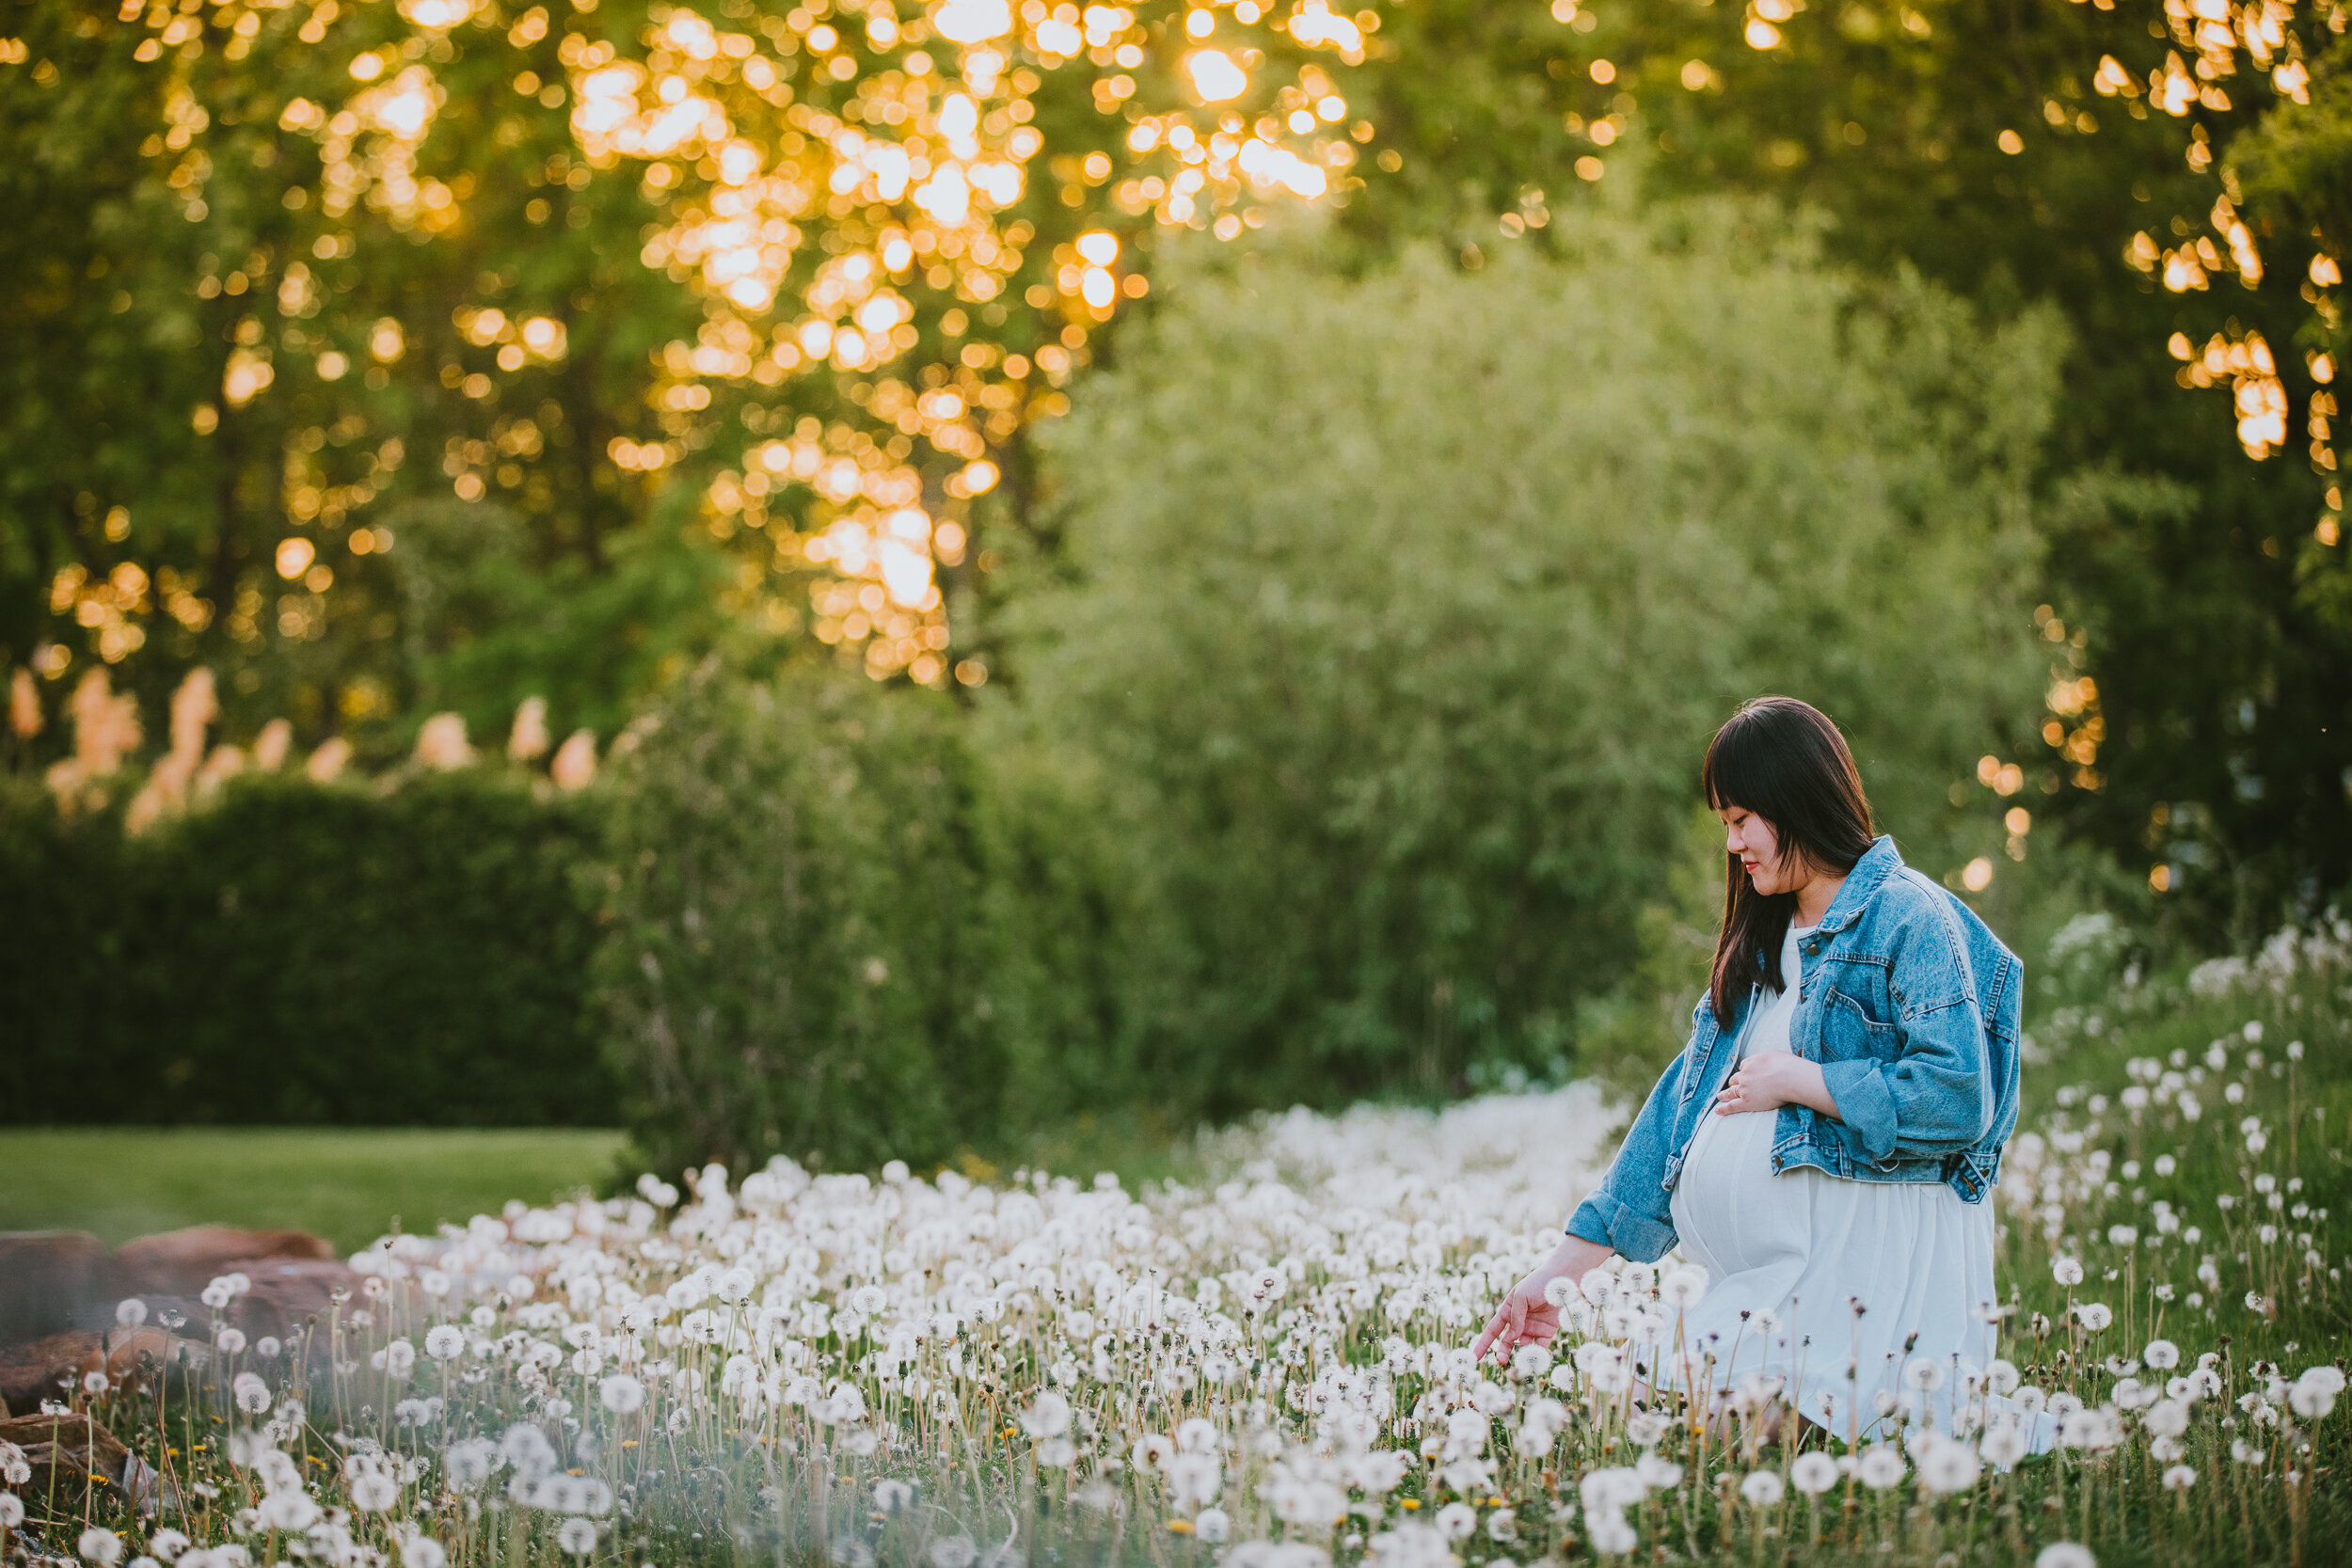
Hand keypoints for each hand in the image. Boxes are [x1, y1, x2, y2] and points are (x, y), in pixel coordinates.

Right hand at [1473, 1234, 1612, 1363]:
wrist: (1562, 1280)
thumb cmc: (1538, 1283)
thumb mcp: (1521, 1296)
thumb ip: (1516, 1316)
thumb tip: (1512, 1337)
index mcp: (1508, 1311)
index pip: (1493, 1330)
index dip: (1484, 1343)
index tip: (1475, 1356)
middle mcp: (1519, 1322)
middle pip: (1507, 1342)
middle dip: (1503, 1352)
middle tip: (1501, 1361)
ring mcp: (1533, 1328)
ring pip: (1523, 1348)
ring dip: (1521, 1356)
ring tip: (1521, 1362)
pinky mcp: (1548, 1332)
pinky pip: (1541, 1347)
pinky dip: (1537, 1355)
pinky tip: (1535, 1360)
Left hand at [1713, 1052, 1840, 1120]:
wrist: (1789, 1077)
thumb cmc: (1789, 1066)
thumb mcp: (1777, 1055)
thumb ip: (1771, 1059)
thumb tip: (1774, 1061)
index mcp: (1752, 1063)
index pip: (1745, 1067)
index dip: (1747, 1072)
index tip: (1748, 1075)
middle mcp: (1745, 1075)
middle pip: (1736, 1079)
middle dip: (1734, 1082)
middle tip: (1730, 1085)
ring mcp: (1744, 1089)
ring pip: (1731, 1091)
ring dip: (1725, 1094)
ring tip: (1720, 1096)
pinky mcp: (1746, 1102)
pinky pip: (1732, 1106)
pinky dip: (1724, 1108)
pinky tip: (1717, 1111)